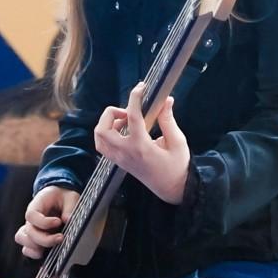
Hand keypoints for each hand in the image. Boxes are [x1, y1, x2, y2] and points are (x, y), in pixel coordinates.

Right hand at [15, 185, 79, 259]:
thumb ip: (70, 207)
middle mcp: (31, 218)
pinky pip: (26, 248)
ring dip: (35, 246)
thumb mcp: (70, 197)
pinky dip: (33, 253)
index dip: (43, 222)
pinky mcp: (34, 237)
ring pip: (22, 239)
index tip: (58, 222)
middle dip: (44, 239)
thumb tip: (68, 219)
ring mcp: (31, 228)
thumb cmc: (63, 196)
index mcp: (37, 204)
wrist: (60, 197)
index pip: (32, 215)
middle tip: (60, 238)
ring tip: (50, 248)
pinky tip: (45, 254)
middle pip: (28, 231)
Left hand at [93, 82, 189, 204]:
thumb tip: (166, 101)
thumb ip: (168, 121)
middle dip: (111, 113)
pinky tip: (124, 130)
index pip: (132, 117)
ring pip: (99, 138)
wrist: (173, 190)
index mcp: (142, 147)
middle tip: (129, 112)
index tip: (141, 87)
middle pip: (103, 129)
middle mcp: (126, 153)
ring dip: (107, 123)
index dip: (135, 98)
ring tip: (126, 121)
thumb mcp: (178, 142)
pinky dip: (108, 134)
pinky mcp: (120, 163)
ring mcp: (120, 159)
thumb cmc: (178, 167)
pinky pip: (104, 146)